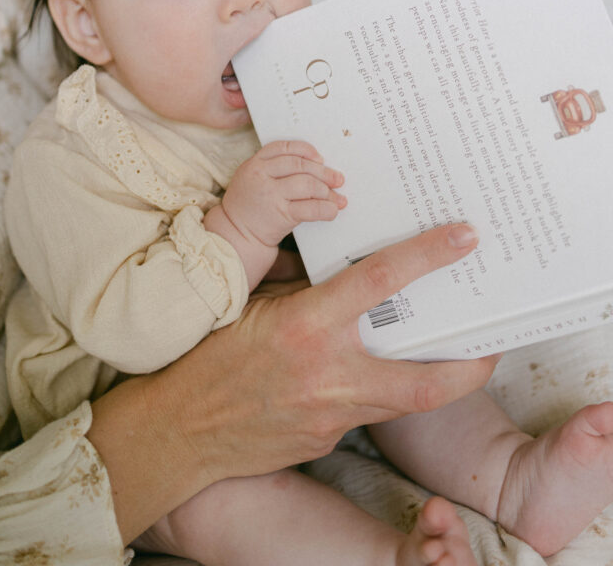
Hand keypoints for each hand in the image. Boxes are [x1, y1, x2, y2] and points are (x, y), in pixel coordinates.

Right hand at [89, 220, 497, 541]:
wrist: (183, 428)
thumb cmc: (214, 354)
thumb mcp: (259, 304)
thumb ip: (309, 290)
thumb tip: (352, 274)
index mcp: (309, 324)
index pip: (381, 281)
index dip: (428, 255)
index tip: (464, 237)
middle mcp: (330, 373)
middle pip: (427, 380)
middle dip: (471, 363)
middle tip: (494, 340)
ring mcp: (332, 415)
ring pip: (407, 402)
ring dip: (434, 380)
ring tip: (452, 357)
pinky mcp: (327, 439)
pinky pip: (366, 413)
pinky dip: (377, 392)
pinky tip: (367, 376)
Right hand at [205, 140, 345, 287]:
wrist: (235, 235)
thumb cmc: (248, 207)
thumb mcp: (251, 178)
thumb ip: (273, 169)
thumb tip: (314, 166)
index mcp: (255, 164)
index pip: (284, 148)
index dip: (306, 150)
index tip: (319, 158)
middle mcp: (262, 176)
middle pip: (300, 165)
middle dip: (323, 172)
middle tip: (337, 179)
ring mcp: (271, 196)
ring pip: (308, 185)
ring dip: (326, 191)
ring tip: (335, 198)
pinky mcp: (281, 216)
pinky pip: (311, 208)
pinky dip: (326, 209)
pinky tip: (332, 211)